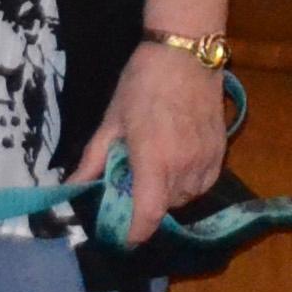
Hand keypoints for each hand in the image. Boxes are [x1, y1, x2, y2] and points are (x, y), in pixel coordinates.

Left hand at [71, 41, 232, 246]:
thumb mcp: (111, 121)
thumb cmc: (142, 83)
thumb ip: (93, 160)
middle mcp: (184, 165)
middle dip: (146, 203)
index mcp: (153, 159)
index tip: (124, 238)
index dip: (135, 233)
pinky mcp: (221, 151)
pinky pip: (203, 183)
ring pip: (186, 197)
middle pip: (166, 207)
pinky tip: (177, 162)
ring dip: (168, 193)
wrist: (185, 53)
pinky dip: (188, 182)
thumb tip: (71, 188)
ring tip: (155, 167)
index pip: (149, 214)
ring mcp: (206, 159)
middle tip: (132, 182)